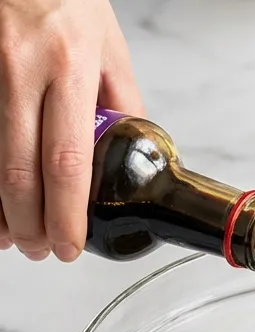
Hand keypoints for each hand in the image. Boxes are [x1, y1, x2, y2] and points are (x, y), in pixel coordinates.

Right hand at [0, 0, 141, 261]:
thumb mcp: (105, 41)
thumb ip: (118, 96)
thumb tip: (129, 144)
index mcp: (69, 66)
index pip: (66, 159)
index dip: (67, 212)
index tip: (69, 246)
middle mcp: (21, 69)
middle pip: (18, 168)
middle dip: (29, 222)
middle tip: (40, 252)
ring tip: (10, 238)